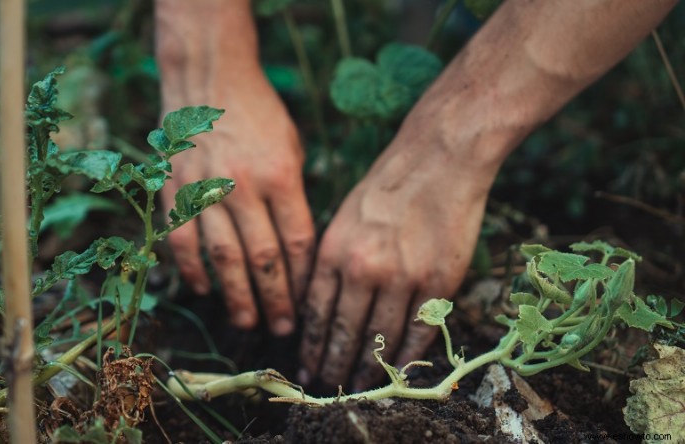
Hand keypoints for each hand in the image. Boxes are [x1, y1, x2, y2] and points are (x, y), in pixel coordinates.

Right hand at [161, 70, 314, 335]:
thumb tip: (297, 250)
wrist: (209, 79)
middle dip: (275, 300)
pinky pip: (183, 240)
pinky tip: (204, 290)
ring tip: (247, 322)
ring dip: (236, 296)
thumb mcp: (292, 148)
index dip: (303, 279)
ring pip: (223, 257)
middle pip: (263, 258)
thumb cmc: (260, 115)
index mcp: (281, 176)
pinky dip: (193, 270)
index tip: (308, 304)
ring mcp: (206, 189)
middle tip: (282, 330)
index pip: (297, 242)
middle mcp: (244, 186)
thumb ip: (294, 197)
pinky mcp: (176, 189)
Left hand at [298, 122, 496, 390]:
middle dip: (334, 365)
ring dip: (368, 368)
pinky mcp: (438, 282)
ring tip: (359, 385)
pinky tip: (397, 371)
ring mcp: (403, 277)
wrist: (438, 158)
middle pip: (344, 332)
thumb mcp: (343, 217)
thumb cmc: (387, 185)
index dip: (311, 346)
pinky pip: (419, 331)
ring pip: (380, 339)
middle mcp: (363, 268)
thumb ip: (331, 261)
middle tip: (328, 386)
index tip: (307, 367)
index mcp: (334, 251)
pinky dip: (407, 356)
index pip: (316, 313)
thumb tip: (319, 306)